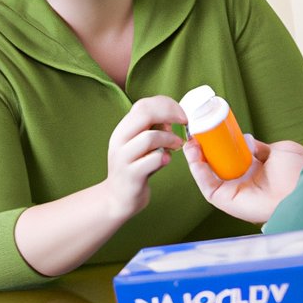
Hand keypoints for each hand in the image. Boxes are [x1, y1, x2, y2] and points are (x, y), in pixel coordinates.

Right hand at [105, 96, 186, 219]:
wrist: (117, 198)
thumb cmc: (136, 168)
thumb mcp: (141, 145)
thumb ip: (154, 129)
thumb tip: (174, 116)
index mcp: (123, 129)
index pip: (143, 104)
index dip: (166, 104)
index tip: (182, 114)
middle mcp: (120, 141)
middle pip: (145, 113)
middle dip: (170, 114)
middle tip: (185, 123)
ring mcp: (123, 158)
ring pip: (149, 137)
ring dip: (169, 138)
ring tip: (177, 144)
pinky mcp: (131, 176)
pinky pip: (152, 161)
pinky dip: (164, 158)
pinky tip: (166, 161)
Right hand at [183, 135, 302, 223]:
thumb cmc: (298, 172)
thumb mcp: (278, 151)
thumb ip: (260, 147)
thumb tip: (247, 141)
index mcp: (255, 171)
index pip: (229, 158)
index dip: (217, 146)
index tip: (209, 131)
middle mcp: (242, 182)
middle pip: (214, 167)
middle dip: (202, 151)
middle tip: (195, 135)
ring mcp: (234, 192)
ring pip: (207, 177)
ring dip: (195, 160)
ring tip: (191, 143)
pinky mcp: (227, 202)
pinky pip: (208, 187)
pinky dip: (199, 173)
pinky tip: (195, 158)